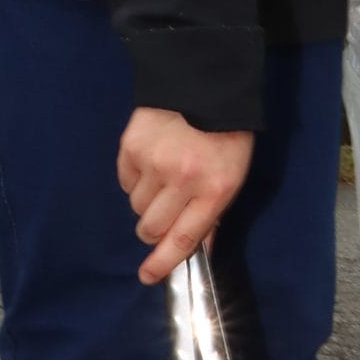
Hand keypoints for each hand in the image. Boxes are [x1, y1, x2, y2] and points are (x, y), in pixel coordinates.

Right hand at [117, 108, 253, 286]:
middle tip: (163, 214)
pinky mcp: (131, 147)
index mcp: (214, 190)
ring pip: (136, 206)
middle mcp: (182, 180)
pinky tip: (151, 161)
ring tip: (163, 177)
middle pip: (151, 227)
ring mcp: (154, 163)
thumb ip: (213, 213)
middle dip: (153, 229)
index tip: (147, 276)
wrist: (204, 83)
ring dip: (146, 201)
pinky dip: (135, 179)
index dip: (163, 263)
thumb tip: (198, 248)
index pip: (184, 239)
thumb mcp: (233, 176)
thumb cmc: (227, 135)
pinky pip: (125, 181)